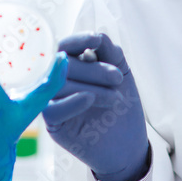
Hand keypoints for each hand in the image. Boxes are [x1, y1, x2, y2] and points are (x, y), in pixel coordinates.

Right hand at [43, 33, 148, 180]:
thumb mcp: (122, 75)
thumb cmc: (123, 109)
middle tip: (117, 78)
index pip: (66, 47)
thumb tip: (97, 35)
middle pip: (64, 65)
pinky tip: (89, 99)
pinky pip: (52, 109)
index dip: (78, 40)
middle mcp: (60, 82)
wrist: (129, 146)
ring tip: (115, 98)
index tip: (96, 39)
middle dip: (94, 69)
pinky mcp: (54, 124)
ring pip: (59, 85)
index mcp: (74, 67)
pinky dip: (71, 101)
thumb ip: (110, 53)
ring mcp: (54, 102)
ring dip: (91, 87)